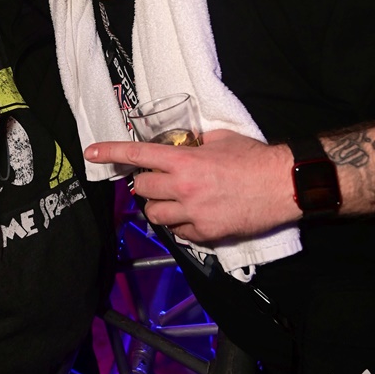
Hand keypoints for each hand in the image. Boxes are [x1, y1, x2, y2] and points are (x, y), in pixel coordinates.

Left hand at [85, 129, 298, 241]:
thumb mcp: (221, 139)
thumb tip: (184, 143)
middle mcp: (182, 188)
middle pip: (141, 188)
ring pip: (153, 214)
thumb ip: (196, 142)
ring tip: (175, 200)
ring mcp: (192, 214)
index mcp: (184, 160)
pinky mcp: (205, 234)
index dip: (110, 153)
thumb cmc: (255, 158)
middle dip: (146, 183)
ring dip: (158, 206)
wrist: (283, 186)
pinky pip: (177, 233)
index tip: (91, 153)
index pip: (137, 155)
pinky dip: (179, 225)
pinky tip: (194, 215)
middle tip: (162, 179)